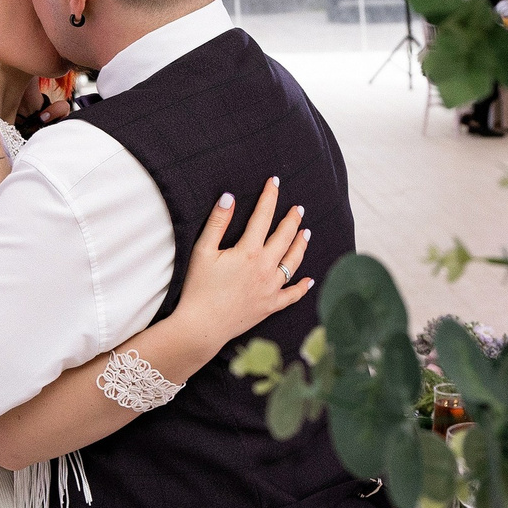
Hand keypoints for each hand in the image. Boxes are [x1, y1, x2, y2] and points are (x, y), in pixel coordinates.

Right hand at [170, 177, 311, 347]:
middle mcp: (265, 268)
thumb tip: (229, 197)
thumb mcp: (202, 251)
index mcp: (249, 251)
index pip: (263, 216)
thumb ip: (217, 223)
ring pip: (293, 262)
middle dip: (292, 219)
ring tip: (306, 233)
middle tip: (298, 208)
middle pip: (285, 237)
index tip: (274, 182)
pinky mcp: (270, 306)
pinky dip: (302, 287)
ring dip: (301, 245)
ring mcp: (271, 288)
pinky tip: (309, 280)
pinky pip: (292, 295)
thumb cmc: (198, 288)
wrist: (202, 326)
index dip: (269, 196)